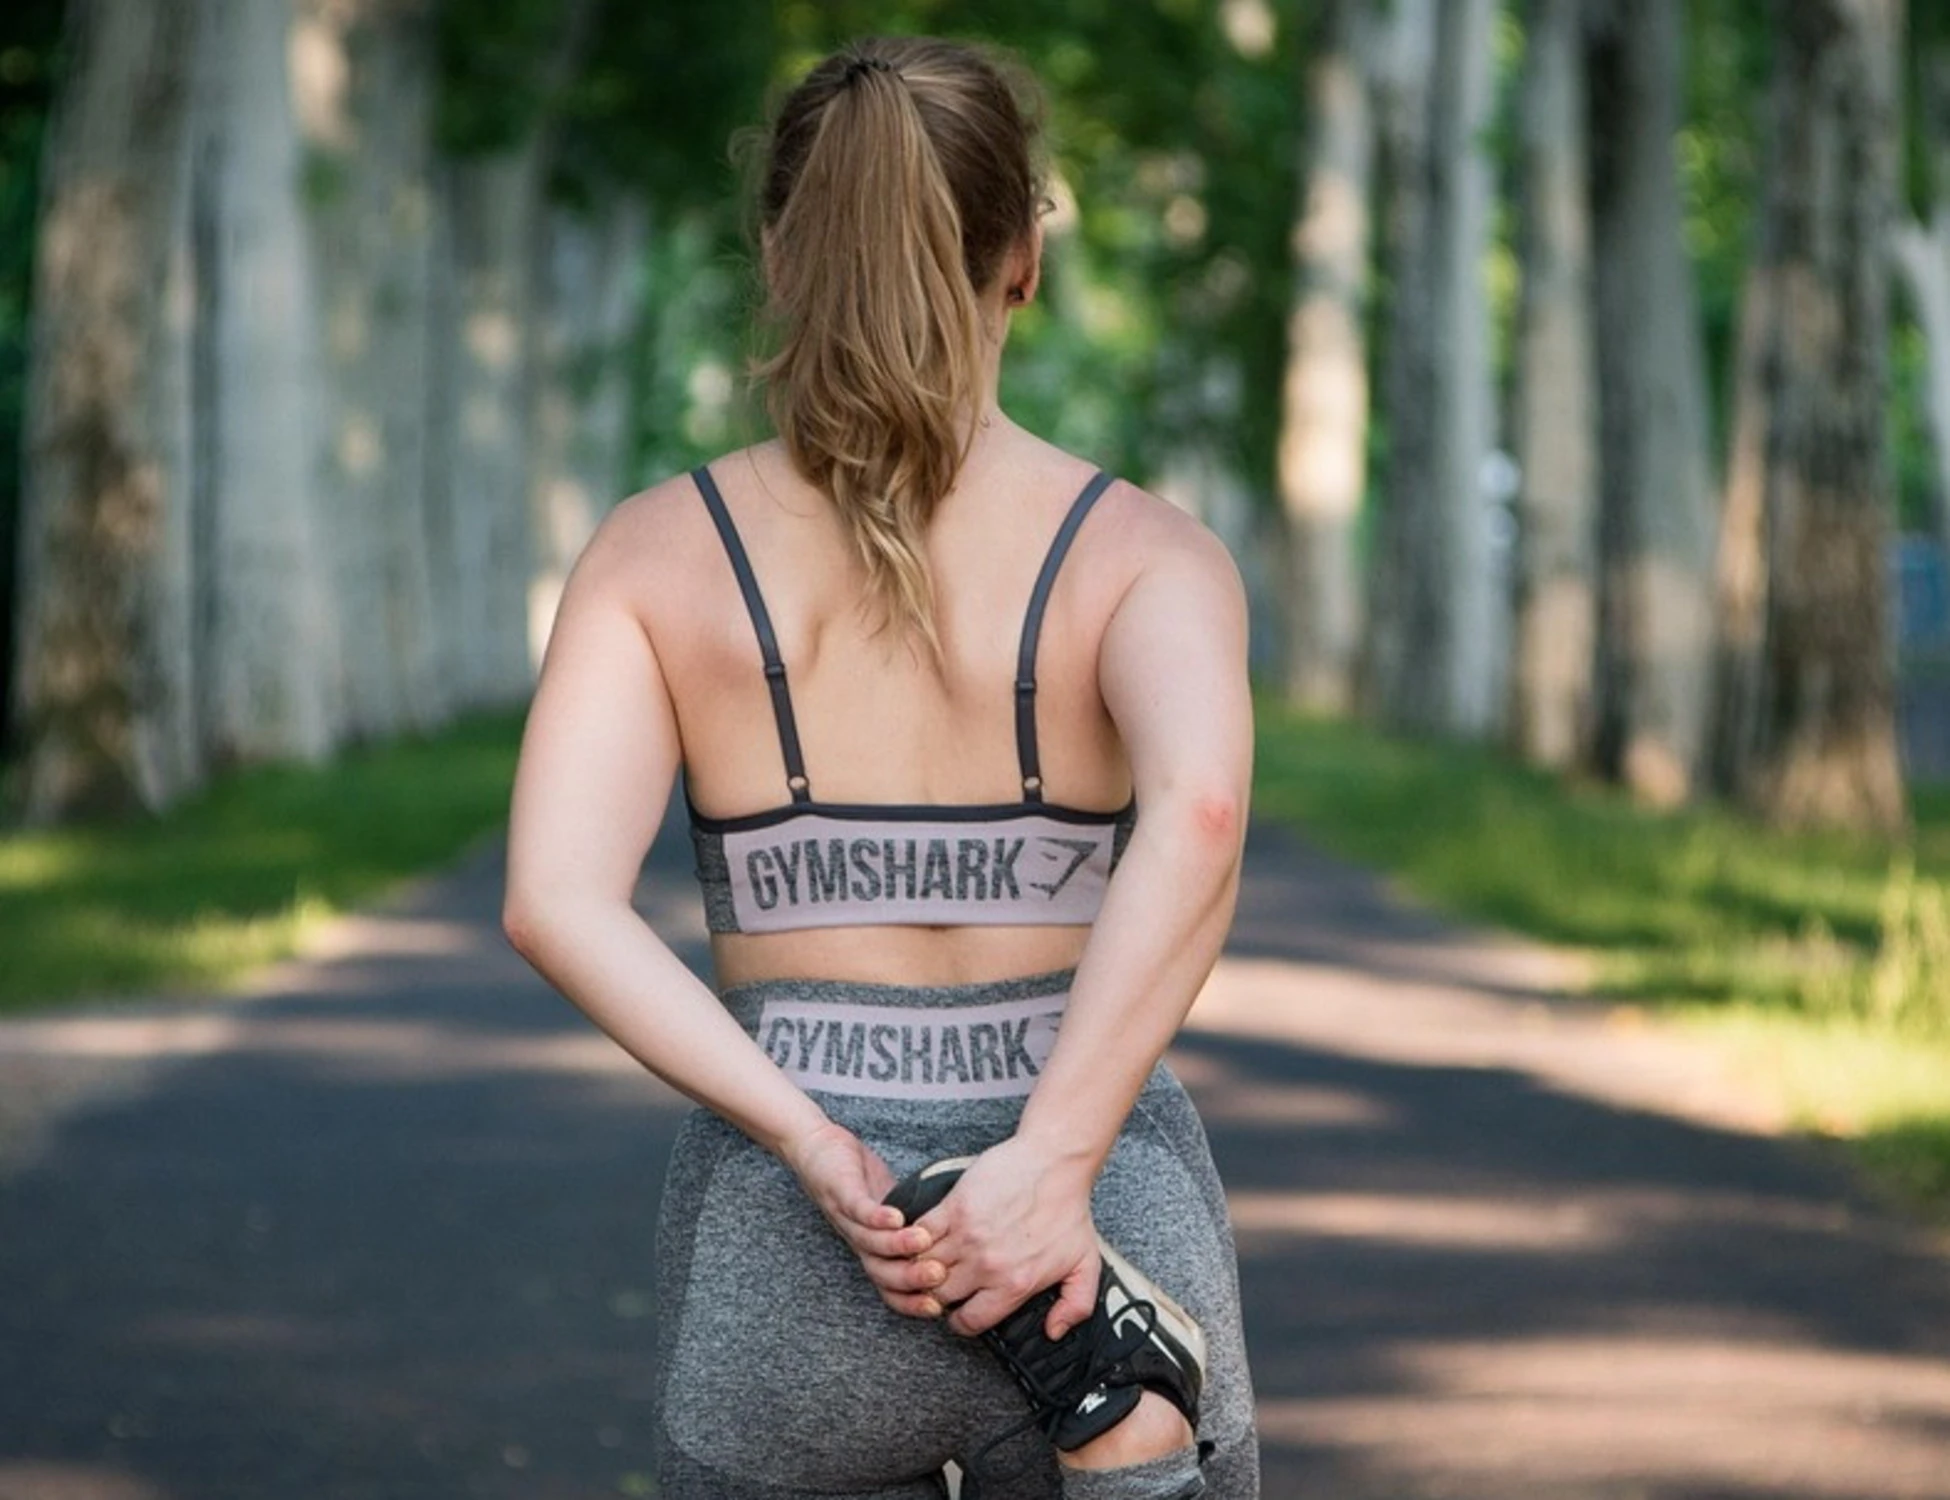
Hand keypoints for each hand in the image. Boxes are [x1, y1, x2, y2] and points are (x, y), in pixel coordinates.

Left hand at [779, 1120, 947, 1317]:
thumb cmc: (861, 1181)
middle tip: (938, 1276)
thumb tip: (959, 1241)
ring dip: (897, 1245)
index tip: (942, 1308)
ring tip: (923, 1241)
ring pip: (871, 1243)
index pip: (891, 1289)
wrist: (816, 1150)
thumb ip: (920, 1226)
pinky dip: (877, 1215)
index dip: (913, 1303)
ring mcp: (847, 1219)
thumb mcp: (895, 1209)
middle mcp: (860, 1242)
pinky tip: (896, 1215)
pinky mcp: (841, 1192)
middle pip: (882, 1273)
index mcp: (874, 1251)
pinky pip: (859, 1209)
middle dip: (911, 1279)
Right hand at [906, 1135, 1100, 1339]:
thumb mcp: (1086, 1264)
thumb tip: (1054, 1332)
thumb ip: (1076, 1305)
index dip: (962, 1320)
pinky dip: (916, 1239)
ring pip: (924, 1266)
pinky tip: (924, 1239)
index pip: (970, 1321)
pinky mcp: (954, 1207)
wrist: (1055, 1161)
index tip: (961, 1310)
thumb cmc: (1068, 1208)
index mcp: (1015, 1284)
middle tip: (945, 1284)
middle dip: (939, 1294)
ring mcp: (967, 1236)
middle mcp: (987, 1265)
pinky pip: (920, 1234)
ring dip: (923, 1267)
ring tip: (931, 1262)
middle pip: (940, 1295)